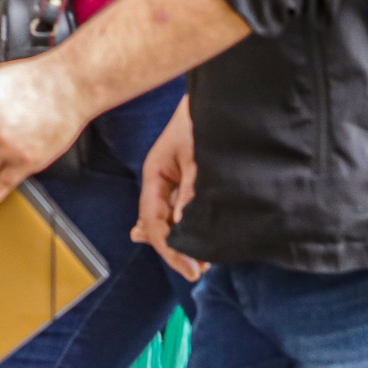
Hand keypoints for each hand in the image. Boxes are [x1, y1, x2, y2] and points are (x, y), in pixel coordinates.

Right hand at [134, 98, 205, 282]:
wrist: (214, 96)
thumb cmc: (199, 118)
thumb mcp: (195, 156)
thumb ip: (189, 189)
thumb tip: (182, 223)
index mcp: (154, 175)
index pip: (153, 223)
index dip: (169, 249)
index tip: (190, 268)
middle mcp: (160, 181)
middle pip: (158, 225)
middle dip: (174, 249)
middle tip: (197, 271)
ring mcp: (171, 180)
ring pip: (169, 219)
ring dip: (181, 239)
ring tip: (198, 261)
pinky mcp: (186, 179)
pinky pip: (180, 209)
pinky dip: (184, 226)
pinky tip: (182, 239)